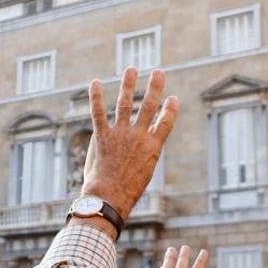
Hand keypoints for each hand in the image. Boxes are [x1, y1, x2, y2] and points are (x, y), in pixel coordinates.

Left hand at [81, 68, 177, 222]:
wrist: (110, 197)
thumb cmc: (128, 191)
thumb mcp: (145, 173)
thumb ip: (144, 156)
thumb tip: (142, 149)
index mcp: (153, 147)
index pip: (166, 123)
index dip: (170, 109)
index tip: (173, 98)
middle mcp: (138, 136)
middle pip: (149, 106)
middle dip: (155, 87)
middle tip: (159, 72)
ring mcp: (120, 134)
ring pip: (125, 103)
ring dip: (129, 85)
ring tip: (132, 69)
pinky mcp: (102, 136)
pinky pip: (98, 112)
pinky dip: (96, 97)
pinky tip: (95, 82)